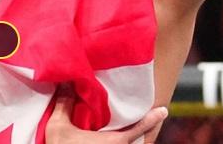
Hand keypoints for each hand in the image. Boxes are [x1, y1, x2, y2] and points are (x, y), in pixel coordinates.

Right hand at [45, 89, 168, 142]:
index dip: (152, 118)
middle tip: (146, 115)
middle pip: (135, 140)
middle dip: (139, 129)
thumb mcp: (58, 127)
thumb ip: (64, 104)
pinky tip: (105, 138)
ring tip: (126, 128)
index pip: (138, 128)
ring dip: (128, 138)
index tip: (164, 110)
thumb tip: (67, 85)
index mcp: (113, 142)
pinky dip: (118, 142)